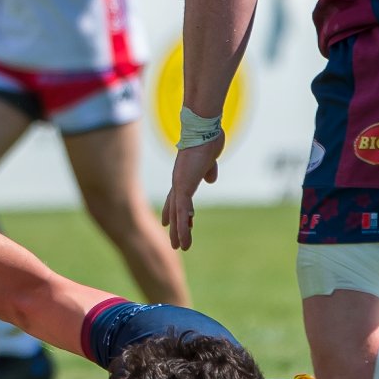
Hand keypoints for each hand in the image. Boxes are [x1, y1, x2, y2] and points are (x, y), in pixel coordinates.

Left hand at [162, 136, 222, 250]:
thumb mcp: (209, 159)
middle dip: (174, 226)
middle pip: (174, 209)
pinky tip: (183, 238)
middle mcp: (179, 181)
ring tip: (180, 248)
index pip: (176, 197)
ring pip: (178, 213)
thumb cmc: (207, 139)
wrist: (203, 130)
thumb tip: (210, 179)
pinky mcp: (183, 186)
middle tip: (174, 243)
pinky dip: (183, 226)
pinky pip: (183, 211)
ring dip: (179, 232)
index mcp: (184, 175)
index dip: (172, 210)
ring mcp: (179, 184)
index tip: (167, 222)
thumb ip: (209, 170)